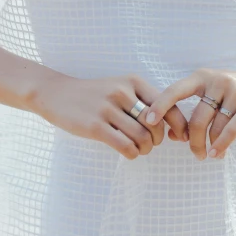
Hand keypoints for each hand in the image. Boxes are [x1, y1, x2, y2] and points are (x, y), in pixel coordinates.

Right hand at [30, 70, 189, 159]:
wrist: (57, 93)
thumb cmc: (94, 94)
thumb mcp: (120, 87)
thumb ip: (144, 100)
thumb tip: (172, 124)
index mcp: (133, 81)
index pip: (167, 104)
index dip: (178, 124)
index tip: (178, 137)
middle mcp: (122, 92)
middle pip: (156, 124)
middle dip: (157, 140)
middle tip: (150, 144)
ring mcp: (107, 109)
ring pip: (142, 138)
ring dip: (145, 150)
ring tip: (139, 150)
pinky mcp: (95, 126)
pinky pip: (125, 146)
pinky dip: (132, 154)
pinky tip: (128, 153)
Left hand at [145, 63, 235, 159]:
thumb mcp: (213, 93)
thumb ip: (194, 110)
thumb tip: (173, 135)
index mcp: (202, 77)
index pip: (175, 90)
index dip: (161, 105)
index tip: (148, 121)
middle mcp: (216, 81)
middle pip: (196, 118)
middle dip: (192, 140)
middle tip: (195, 154)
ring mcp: (235, 91)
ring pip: (215, 126)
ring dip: (210, 145)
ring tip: (209, 155)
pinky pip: (232, 129)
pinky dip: (222, 144)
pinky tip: (218, 154)